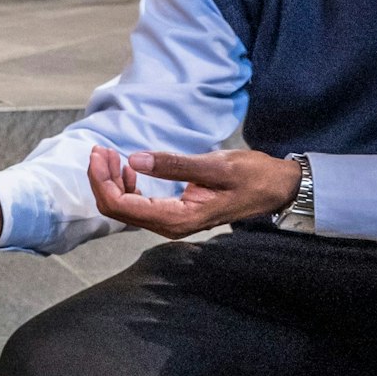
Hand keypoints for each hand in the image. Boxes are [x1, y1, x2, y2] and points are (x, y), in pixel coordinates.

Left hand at [87, 148, 300, 239]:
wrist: (276, 189)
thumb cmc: (253, 176)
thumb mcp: (215, 165)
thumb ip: (174, 165)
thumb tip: (135, 159)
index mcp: (178, 218)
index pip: (122, 205)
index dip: (102, 181)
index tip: (99, 153)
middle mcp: (170, 226)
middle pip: (117, 209)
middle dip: (102, 180)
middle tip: (100, 149)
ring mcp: (171, 222)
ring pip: (125, 208)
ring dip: (111, 181)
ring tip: (110, 154)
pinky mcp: (173, 213)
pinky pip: (138, 204)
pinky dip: (126, 185)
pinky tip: (128, 167)